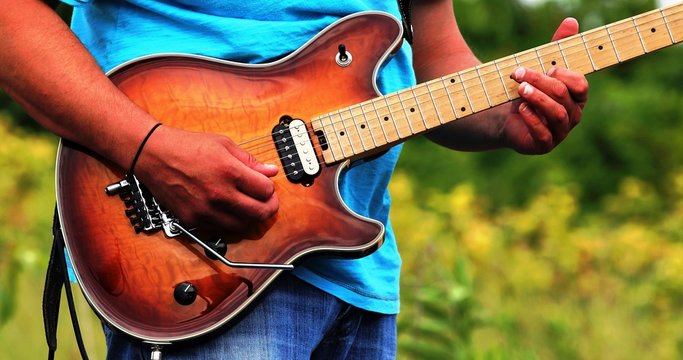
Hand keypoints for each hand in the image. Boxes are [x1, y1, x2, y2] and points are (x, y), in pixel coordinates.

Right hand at [133, 125, 278, 233]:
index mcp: (229, 171)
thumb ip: (250, 161)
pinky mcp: (194, 220)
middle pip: (260, 213)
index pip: (266, 191)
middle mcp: (219, 194)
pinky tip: (231, 210)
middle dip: (269, 207)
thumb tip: (271, 172)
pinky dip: (232, 222)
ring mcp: (206, 210)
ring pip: (243, 226)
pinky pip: (223, 229)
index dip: (270, 188)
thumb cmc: (187, 146)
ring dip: (252, 217)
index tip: (267, 185)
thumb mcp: (224, 145)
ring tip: (250, 205)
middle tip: (268, 201)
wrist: (154, 155)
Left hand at [503, 18, 588, 153]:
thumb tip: (571, 20)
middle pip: (563, 96)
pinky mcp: (544, 145)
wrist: (505, 117)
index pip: (580, 84)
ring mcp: (560, 132)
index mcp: (577, 96)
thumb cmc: (528, 90)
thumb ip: (558, 46)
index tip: (547, 68)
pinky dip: (533, 120)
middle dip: (540, 82)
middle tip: (518, 73)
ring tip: (520, 89)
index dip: (564, 75)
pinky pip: (544, 135)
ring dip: (537, 99)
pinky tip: (521, 109)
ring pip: (556, 114)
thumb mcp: (541, 67)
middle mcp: (573, 115)